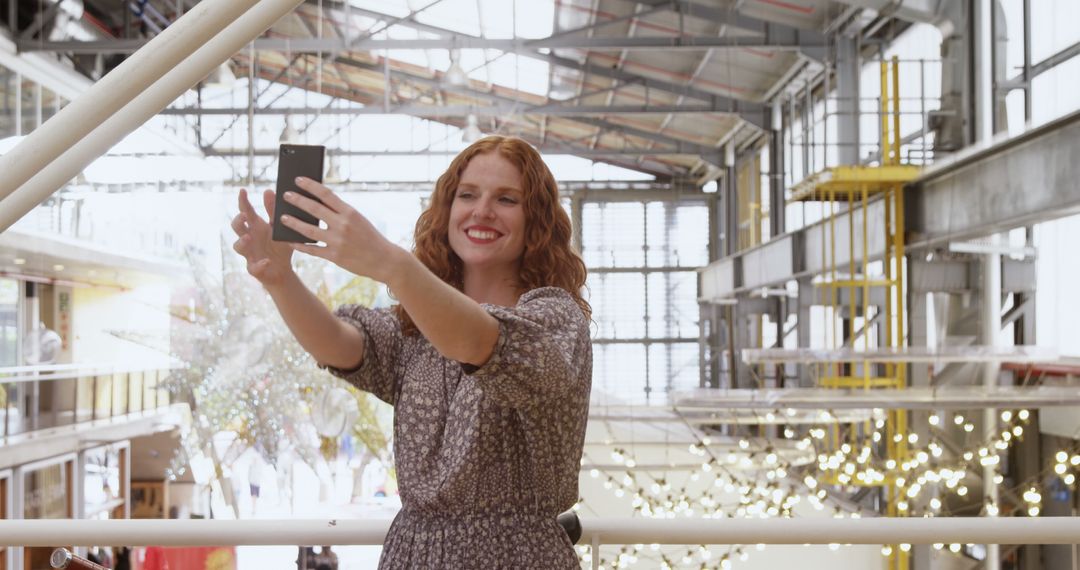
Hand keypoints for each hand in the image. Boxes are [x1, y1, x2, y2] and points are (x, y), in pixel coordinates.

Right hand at [231, 188, 294, 286]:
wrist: (283, 270)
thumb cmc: (278, 245)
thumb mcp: (278, 227)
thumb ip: (273, 211)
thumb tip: (268, 190)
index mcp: (255, 226)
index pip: (245, 211)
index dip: (242, 201)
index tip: (243, 190)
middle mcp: (249, 238)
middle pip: (237, 227)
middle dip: (238, 221)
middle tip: (244, 215)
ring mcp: (249, 253)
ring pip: (238, 247)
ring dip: (242, 242)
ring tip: (249, 238)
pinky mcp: (254, 268)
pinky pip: (253, 267)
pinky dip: (260, 264)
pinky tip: (267, 261)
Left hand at [279, 177, 406, 283]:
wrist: (384, 260)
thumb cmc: (370, 237)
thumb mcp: (359, 220)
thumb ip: (340, 213)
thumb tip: (317, 204)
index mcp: (350, 212)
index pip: (326, 194)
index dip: (310, 185)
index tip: (297, 179)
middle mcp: (343, 225)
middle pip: (314, 209)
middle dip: (297, 200)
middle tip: (285, 195)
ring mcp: (338, 241)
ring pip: (309, 230)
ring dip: (293, 223)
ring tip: (282, 218)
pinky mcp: (335, 257)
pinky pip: (313, 250)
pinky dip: (300, 245)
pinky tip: (291, 240)